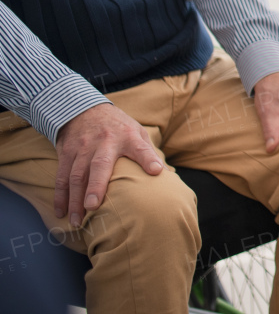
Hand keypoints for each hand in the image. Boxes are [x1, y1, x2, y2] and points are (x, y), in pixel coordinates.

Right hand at [54, 103, 163, 227]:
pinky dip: (60, 195)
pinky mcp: (67, 152)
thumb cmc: (118, 128)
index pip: (141, 148)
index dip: (148, 158)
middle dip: (96, 186)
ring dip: (75, 199)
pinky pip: (62, 176)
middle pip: (100, 164)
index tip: (156, 171)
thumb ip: (148, 152)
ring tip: (77, 220)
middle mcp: (105, 142)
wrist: (85, 110)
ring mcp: (84, 147)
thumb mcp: (136, 132)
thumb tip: (166, 176)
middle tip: (93, 206)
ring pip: (77, 175)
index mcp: (128, 137)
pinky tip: (61, 212)